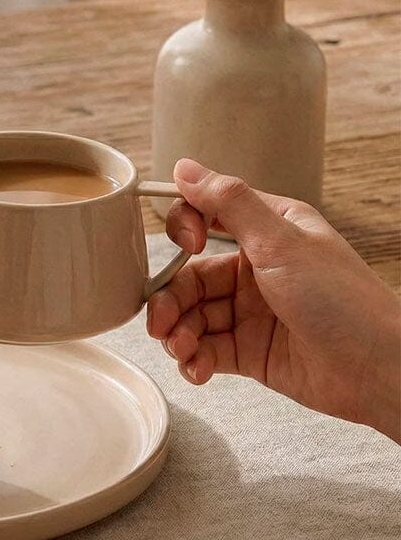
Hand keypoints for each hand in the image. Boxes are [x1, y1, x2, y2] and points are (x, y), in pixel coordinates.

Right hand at [148, 159, 400, 441]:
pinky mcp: (248, 351)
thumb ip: (228, 202)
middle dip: (170, 299)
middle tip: (161, 322)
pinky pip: (205, 350)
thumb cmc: (345, 303)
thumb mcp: (281, 242)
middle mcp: (255, 269)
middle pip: (189, 277)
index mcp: (267, 231)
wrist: (379, 372)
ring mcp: (250, 312)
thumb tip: (185, 167)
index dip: (183, 231)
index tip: (185, 246)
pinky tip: (196, 368)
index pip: (204, 218)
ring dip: (178, 333)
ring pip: (192, 316)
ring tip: (182, 349)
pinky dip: (193, 359)